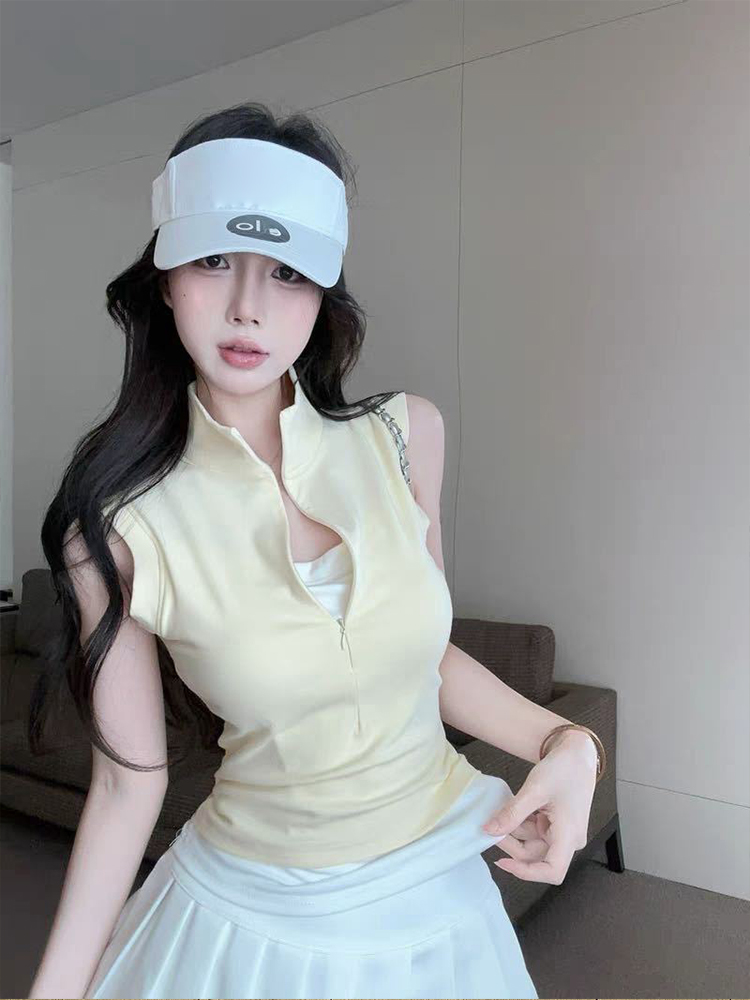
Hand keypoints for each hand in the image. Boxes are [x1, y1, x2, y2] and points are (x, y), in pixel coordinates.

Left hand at [481, 731, 598, 883]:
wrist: (577, 753)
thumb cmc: (564, 769)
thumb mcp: (534, 790)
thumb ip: (511, 814)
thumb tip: (489, 831)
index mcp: (569, 836)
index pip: (552, 871)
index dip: (527, 873)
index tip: (503, 861)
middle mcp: (569, 840)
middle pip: (536, 857)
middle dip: (512, 843)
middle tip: (492, 826)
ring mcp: (562, 833)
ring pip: (532, 844)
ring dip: (514, 831)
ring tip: (503, 810)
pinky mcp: (556, 826)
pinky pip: (534, 833)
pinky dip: (521, 824)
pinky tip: (514, 809)